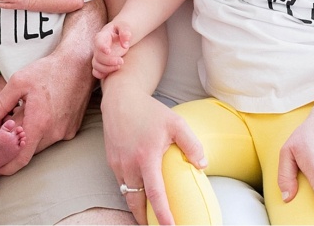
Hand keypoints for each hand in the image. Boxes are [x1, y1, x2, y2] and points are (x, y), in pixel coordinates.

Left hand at [0, 51, 90, 175]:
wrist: (79, 65)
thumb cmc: (48, 71)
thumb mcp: (18, 81)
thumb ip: (0, 103)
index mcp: (38, 123)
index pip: (20, 157)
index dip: (5, 165)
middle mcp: (53, 132)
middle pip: (28, 152)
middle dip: (14, 150)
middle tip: (1, 141)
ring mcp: (65, 132)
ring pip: (40, 146)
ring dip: (28, 141)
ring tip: (19, 124)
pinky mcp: (72, 129)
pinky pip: (52, 138)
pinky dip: (41, 134)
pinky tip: (37, 117)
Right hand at [92, 22, 130, 79]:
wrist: (120, 34)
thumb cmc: (121, 29)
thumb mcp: (124, 26)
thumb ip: (125, 32)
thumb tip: (125, 44)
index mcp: (102, 36)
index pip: (98, 41)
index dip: (101, 47)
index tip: (108, 51)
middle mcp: (98, 47)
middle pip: (98, 56)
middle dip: (109, 61)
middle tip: (122, 61)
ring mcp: (98, 56)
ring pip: (96, 65)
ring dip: (107, 69)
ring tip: (119, 66)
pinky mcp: (101, 63)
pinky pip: (96, 72)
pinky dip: (102, 75)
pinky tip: (112, 72)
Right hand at [100, 86, 205, 224]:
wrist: (121, 99)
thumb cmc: (150, 111)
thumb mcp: (176, 123)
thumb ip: (192, 144)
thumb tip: (202, 165)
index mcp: (146, 156)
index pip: (155, 193)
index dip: (162, 214)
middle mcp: (129, 163)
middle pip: (136, 202)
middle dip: (145, 219)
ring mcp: (117, 164)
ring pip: (127, 195)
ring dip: (138, 207)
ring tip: (149, 215)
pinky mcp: (111, 161)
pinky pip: (121, 184)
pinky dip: (130, 193)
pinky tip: (140, 194)